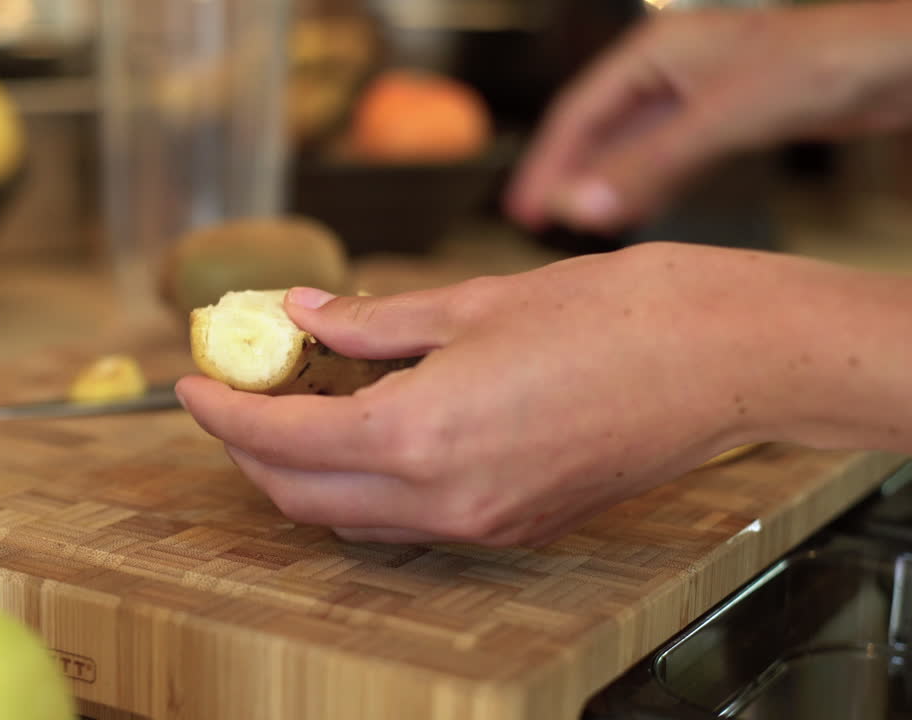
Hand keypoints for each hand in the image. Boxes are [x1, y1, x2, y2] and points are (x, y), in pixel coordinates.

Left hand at [176, 242, 813, 546]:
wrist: (720, 360)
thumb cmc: (613, 314)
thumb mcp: (473, 302)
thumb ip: (374, 321)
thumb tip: (303, 314)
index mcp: (423, 432)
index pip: (282, 441)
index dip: (222, 414)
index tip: (191, 382)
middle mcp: (445, 497)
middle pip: (302, 497)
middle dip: (250, 452)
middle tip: (235, 396)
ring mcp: (482, 523)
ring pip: (352, 519)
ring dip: (304, 474)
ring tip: (297, 409)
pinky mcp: (514, 526)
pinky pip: (409, 521)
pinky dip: (365, 486)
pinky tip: (371, 431)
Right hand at [506, 2, 911, 233]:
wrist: (894, 65)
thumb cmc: (818, 64)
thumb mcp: (720, 119)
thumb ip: (649, 165)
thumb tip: (584, 205)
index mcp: (652, 53)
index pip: (577, 113)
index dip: (546, 163)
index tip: (524, 207)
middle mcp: (666, 71)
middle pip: (597, 131)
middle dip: (567, 176)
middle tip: (537, 222)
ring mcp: (695, 96)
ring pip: (630, 147)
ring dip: (604, 185)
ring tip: (576, 225)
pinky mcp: (724, 120)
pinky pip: (666, 158)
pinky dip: (644, 186)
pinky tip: (633, 212)